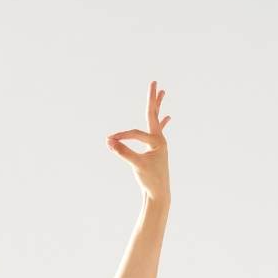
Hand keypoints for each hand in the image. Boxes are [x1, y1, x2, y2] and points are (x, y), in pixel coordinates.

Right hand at [107, 80, 171, 204]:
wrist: (159, 194)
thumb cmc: (150, 180)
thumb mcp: (136, 165)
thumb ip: (123, 152)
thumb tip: (109, 141)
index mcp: (157, 141)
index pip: (135, 134)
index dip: (121, 137)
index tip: (109, 141)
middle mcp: (160, 139)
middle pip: (153, 114)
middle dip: (153, 98)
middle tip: (155, 82)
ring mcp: (158, 144)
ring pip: (156, 120)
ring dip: (157, 106)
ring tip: (163, 92)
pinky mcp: (155, 149)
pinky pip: (156, 131)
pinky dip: (161, 122)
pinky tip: (168, 117)